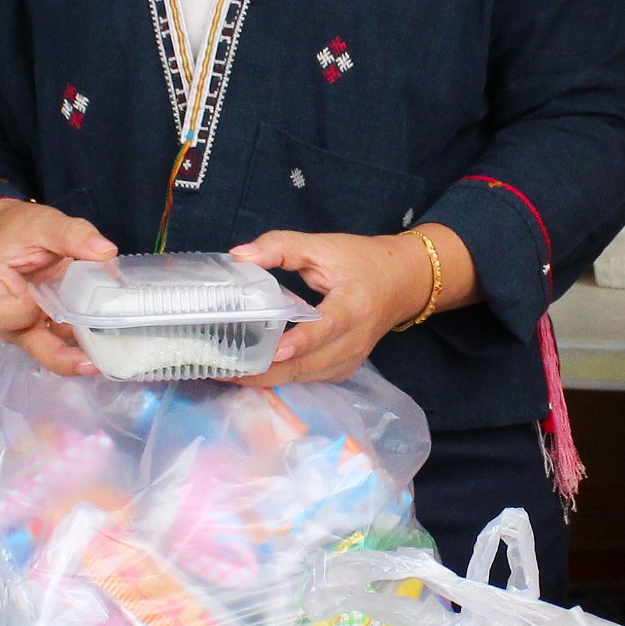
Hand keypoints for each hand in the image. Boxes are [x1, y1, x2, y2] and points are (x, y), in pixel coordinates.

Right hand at [0, 199, 115, 377]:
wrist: (21, 234)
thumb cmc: (22, 229)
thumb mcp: (43, 222)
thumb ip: (71, 233)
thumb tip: (104, 251)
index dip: (18, 312)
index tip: (38, 298)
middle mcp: (10, 317)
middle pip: (30, 346)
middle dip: (62, 358)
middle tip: (91, 364)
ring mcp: (33, 325)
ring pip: (54, 350)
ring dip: (82, 353)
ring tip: (111, 355)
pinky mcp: (53, 325)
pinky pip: (70, 339)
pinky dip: (91, 340)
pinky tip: (114, 339)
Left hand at [235, 229, 440, 385]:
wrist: (401, 283)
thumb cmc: (362, 261)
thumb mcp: (324, 246)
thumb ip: (281, 247)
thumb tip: (238, 256)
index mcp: (354, 306)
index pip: (327, 327)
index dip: (301, 341)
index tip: (274, 349)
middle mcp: (355, 341)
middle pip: (307, 364)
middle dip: (263, 370)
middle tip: (222, 368)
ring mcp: (350, 360)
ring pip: (303, 377)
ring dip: (265, 378)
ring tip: (226, 372)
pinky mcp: (343, 369)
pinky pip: (307, 379)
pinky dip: (279, 377)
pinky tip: (250, 372)